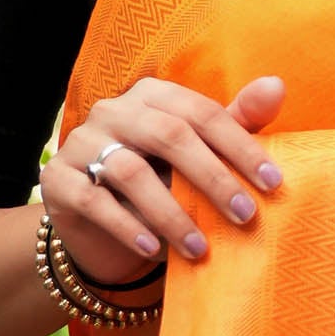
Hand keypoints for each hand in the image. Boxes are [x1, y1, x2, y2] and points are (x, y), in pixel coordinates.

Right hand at [47, 75, 283, 284]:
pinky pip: (93, 201)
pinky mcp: (58, 179)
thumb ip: (235, 123)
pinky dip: (126, 226)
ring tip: (200, 248)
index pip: (201, 113)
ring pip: (129, 172)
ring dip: (171, 214)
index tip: (273, 183)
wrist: (99, 230)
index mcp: (151, 96)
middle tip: (245, 216)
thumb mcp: (198, 156)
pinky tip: (153, 249)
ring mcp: (81, 143)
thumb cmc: (159, 184)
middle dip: (212, 178)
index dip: (240, 146)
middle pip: (168, 135)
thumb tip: (276, 85)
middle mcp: (113, 111)